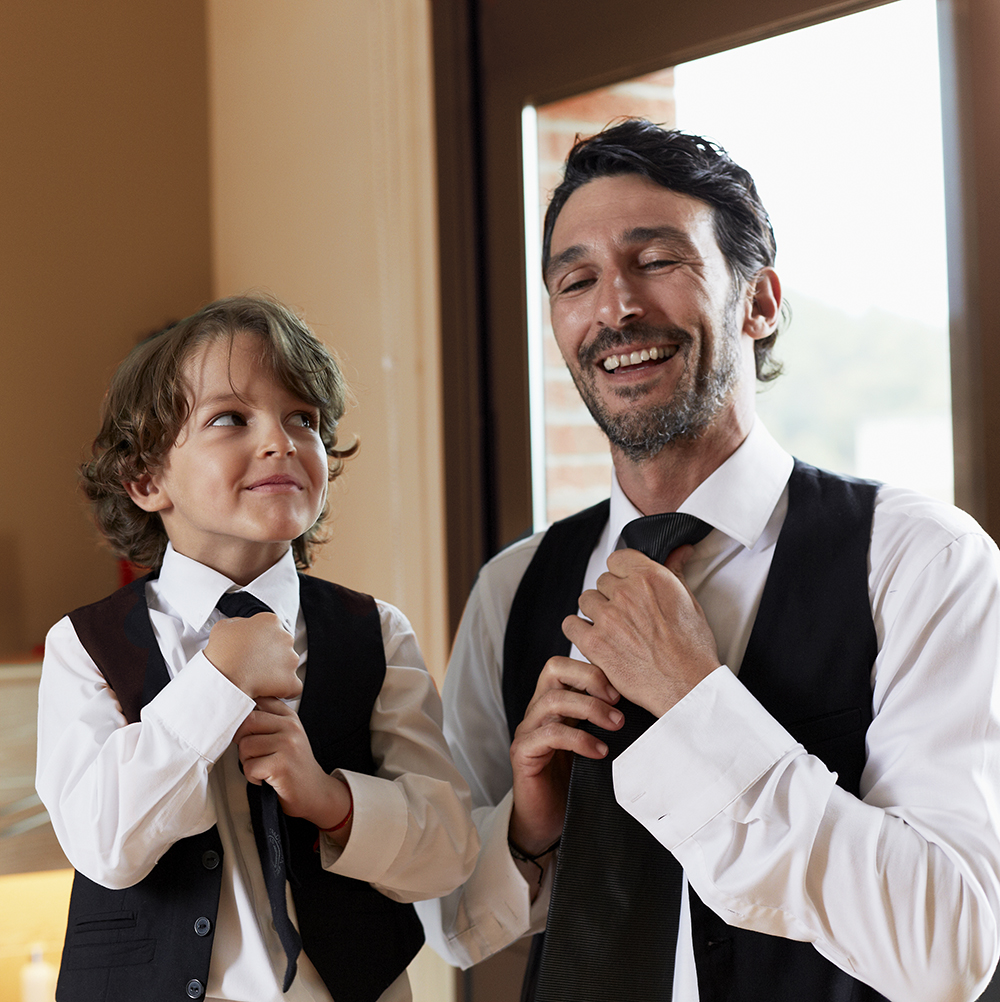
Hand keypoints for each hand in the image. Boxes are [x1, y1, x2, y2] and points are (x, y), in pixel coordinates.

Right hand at [204, 613, 302, 699]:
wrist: (225, 678)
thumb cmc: (222, 654)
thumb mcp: (224, 626)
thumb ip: (239, 622)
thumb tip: (243, 625)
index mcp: (270, 621)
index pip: (273, 628)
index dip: (263, 640)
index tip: (255, 648)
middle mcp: (285, 637)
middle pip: (283, 646)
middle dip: (272, 655)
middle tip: (255, 663)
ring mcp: (290, 659)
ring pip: (289, 665)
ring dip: (277, 671)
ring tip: (258, 677)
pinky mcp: (291, 680)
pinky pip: (293, 686)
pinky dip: (284, 690)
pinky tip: (269, 690)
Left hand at [235, 698, 353, 842]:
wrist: (315, 792)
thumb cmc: (295, 766)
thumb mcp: (287, 736)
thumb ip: (269, 720)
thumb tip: (236, 710)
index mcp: (290, 717)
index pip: (260, 700)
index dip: (246, 714)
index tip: (248, 730)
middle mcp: (291, 726)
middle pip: (248, 721)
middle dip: (242, 741)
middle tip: (253, 754)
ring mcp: (288, 745)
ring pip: (246, 745)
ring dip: (247, 761)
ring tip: (262, 767)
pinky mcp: (281, 765)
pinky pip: (249, 766)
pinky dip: (252, 777)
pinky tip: (265, 778)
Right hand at [508, 657, 622, 855]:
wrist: (548, 822)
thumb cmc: (575, 780)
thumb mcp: (594, 740)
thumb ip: (604, 719)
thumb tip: (643, 702)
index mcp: (555, 701)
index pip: (565, 665)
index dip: (593, 669)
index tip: (622, 691)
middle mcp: (538, 710)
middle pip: (554, 669)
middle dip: (590, 679)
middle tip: (618, 703)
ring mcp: (528, 730)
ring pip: (553, 700)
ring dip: (590, 709)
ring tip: (616, 726)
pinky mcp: (523, 753)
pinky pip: (549, 735)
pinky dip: (579, 739)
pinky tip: (599, 751)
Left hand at [564, 545, 720, 717]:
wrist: (688, 685)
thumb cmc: (692, 648)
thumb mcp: (689, 601)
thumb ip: (675, 571)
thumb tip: (679, 551)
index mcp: (650, 577)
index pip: (618, 558)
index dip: (622, 573)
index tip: (627, 585)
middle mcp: (626, 593)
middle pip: (602, 581)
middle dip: (612, 596)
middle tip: (626, 615)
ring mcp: (608, 617)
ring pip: (586, 600)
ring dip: (596, 612)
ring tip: (613, 629)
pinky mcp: (594, 642)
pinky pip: (571, 625)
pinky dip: (579, 631)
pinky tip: (593, 639)